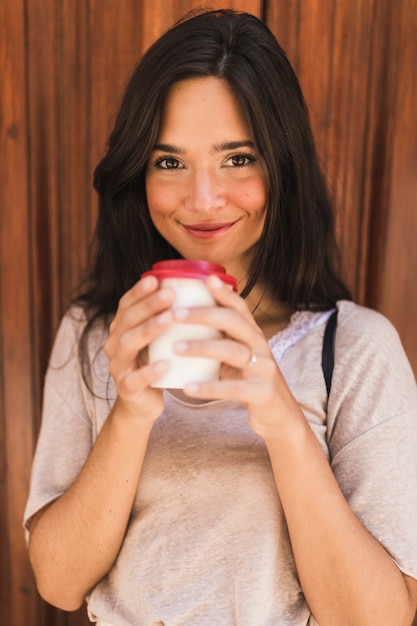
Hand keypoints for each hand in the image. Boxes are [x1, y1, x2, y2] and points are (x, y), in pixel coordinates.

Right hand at [104, 275, 174, 421]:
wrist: (142, 403)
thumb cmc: (156, 362)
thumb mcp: (160, 338)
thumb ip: (169, 316)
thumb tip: (200, 288)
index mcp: (122, 328)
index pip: (126, 304)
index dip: (138, 291)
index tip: (156, 279)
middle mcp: (114, 344)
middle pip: (127, 320)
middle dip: (149, 305)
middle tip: (170, 294)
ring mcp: (118, 366)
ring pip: (128, 344)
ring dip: (149, 329)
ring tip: (170, 319)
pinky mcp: (126, 389)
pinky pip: (134, 379)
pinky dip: (149, 371)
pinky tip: (166, 363)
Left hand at [173, 275, 304, 438]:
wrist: (280, 418)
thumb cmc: (250, 384)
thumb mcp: (238, 358)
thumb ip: (220, 340)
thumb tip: (184, 321)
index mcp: (254, 336)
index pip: (240, 308)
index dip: (224, 293)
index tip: (204, 279)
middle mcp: (262, 348)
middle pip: (235, 322)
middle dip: (204, 315)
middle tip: (175, 314)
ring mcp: (265, 370)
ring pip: (234, 352)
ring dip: (202, 347)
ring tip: (175, 347)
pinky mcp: (263, 394)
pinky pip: (234, 389)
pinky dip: (209, 387)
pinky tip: (187, 386)